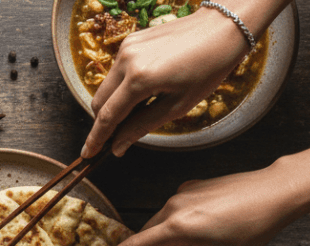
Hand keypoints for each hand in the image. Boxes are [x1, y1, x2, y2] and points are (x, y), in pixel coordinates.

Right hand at [82, 9, 248, 157]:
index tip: (88, 154)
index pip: (108, 116)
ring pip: (106, 86)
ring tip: (139, 111)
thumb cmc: (209, 67)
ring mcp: (126, 47)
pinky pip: (117, 71)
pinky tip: (145, 91)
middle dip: (103, 122)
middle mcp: (126, 60)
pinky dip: (122, 86)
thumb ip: (142, 126)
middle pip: (99, 101)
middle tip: (116, 137)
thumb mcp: (178, 105)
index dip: (96, 138)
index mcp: (140, 79)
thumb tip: (118, 146)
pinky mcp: (130, 40)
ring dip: (114, 104)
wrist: (222, 27)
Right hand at [92, 159, 306, 245]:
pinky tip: (204, 233)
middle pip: (148, 234)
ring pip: (162, 222)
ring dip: (168, 239)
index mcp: (178, 227)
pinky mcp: (193, 186)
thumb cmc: (253, 227)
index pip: (136, 245)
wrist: (276, 191)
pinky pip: (176, 209)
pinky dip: (180, 224)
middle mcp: (173, 206)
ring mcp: (183, 193)